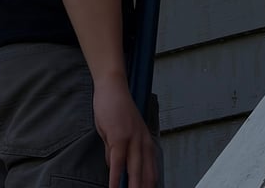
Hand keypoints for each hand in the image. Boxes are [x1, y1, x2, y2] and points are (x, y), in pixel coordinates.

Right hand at [93, 72, 156, 187]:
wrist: (113, 86)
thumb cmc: (116, 107)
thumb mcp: (120, 132)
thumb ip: (118, 150)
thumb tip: (114, 167)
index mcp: (147, 143)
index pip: (152, 173)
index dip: (149, 187)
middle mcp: (143, 144)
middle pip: (146, 177)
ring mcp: (132, 141)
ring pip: (134, 173)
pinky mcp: (119, 138)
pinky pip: (118, 164)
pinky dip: (116, 179)